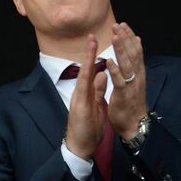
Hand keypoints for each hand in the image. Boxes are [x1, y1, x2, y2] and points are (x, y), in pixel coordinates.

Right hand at [64, 35, 108, 160]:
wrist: (80, 144)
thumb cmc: (87, 127)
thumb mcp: (95, 104)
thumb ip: (97, 89)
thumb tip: (102, 74)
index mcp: (85, 92)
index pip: (90, 70)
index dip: (93, 56)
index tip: (96, 41)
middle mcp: (80, 92)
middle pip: (85, 68)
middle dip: (88, 51)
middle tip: (91, 35)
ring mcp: (79, 98)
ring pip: (83, 75)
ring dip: (86, 59)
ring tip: (90, 44)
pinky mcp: (81, 106)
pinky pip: (84, 90)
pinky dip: (88, 78)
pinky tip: (91, 68)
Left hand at [106, 22, 147, 140]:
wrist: (135, 125)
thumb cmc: (131, 104)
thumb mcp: (132, 84)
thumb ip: (131, 69)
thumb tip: (129, 55)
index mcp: (137, 74)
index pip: (135, 52)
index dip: (130, 38)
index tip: (124, 25)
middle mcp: (137, 77)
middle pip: (133, 54)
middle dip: (126, 39)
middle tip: (119, 24)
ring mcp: (131, 86)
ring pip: (127, 65)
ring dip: (121, 50)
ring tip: (116, 36)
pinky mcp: (123, 95)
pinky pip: (119, 81)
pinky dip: (115, 71)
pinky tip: (109, 61)